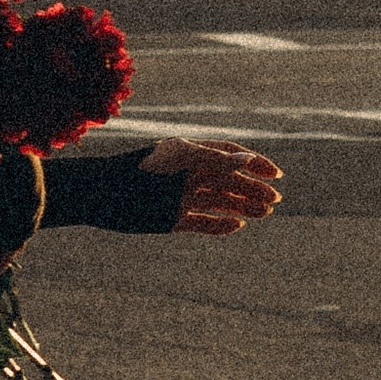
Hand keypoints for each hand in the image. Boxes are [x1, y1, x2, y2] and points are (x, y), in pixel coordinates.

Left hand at [142, 136, 282, 232]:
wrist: (106, 194)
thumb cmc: (143, 170)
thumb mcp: (182, 159)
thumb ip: (215, 159)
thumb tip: (249, 160)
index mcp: (190, 154)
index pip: (230, 155)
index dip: (254, 163)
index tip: (274, 175)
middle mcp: (188, 174)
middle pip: (228, 180)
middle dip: (252, 189)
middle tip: (274, 200)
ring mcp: (181, 197)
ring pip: (219, 202)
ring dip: (242, 206)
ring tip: (265, 213)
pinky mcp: (173, 219)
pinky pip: (202, 222)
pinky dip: (220, 225)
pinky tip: (238, 225)